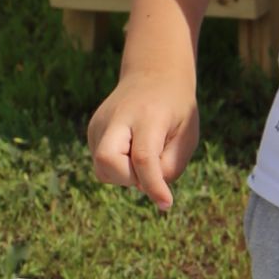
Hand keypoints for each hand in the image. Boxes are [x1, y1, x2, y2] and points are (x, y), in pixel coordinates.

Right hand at [88, 64, 199, 211]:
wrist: (153, 74)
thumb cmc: (176, 109)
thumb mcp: (187, 135)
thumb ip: (170, 165)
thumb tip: (143, 186)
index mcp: (148, 115)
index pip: (144, 157)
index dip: (154, 185)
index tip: (166, 204)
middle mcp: (117, 117)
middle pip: (107, 162)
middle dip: (127, 178)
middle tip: (148, 168)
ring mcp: (100, 123)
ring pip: (102, 169)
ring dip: (125, 174)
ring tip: (142, 152)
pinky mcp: (92, 131)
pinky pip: (102, 165)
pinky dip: (120, 167)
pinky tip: (131, 147)